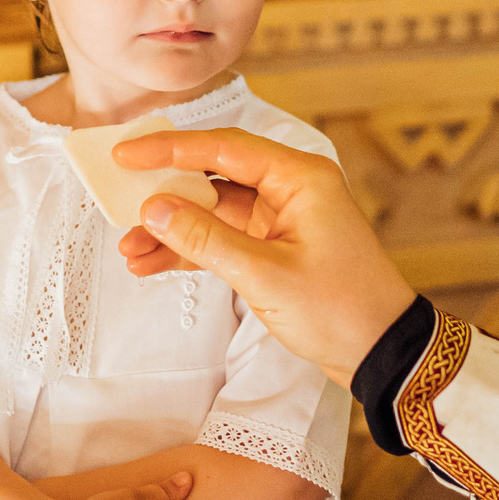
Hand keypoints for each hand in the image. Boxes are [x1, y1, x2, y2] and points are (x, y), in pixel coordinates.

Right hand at [113, 129, 415, 385]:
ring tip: (130, 249)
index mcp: (299, 177)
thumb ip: (206, 239)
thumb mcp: (265, 274)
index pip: (224, 148)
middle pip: (214, 174)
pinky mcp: (273, 246)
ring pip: (212, 210)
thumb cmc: (341, 308)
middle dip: (165, 191)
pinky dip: (190, 249)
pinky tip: (153, 262)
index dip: (170, 148)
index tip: (128, 154)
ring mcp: (281, 218)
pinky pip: (222, 237)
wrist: (380, 351)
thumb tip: (156, 209)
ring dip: (172, 229)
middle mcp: (290, 189)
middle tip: (119, 195)